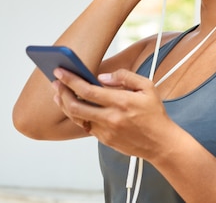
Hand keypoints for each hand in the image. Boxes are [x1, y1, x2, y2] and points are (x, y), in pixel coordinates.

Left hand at [52, 68, 174, 158]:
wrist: (160, 143)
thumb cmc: (154, 113)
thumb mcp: (147, 87)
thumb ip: (125, 77)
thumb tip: (102, 76)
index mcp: (121, 102)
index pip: (88, 90)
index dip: (71, 80)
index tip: (60, 71)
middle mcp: (111, 118)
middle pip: (75, 106)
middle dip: (61, 92)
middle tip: (55, 82)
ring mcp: (106, 131)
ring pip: (76, 118)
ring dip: (64, 104)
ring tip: (59, 93)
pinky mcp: (105, 140)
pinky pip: (85, 126)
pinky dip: (76, 115)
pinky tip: (73, 107)